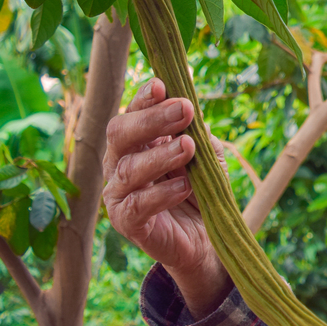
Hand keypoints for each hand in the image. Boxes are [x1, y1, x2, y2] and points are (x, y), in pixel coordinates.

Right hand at [103, 79, 231, 315]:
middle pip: (120, 133)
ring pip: (128, 169)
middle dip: (153, 118)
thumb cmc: (202, 192)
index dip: (145, 98)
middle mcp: (121, 164)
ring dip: (161, 155)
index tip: (164, 85)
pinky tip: (184, 185)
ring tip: (188, 147)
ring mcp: (120, 194)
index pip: (132, 113)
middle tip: (184, 110)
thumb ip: (200, 138)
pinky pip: (137, 205)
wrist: (205, 240)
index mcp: (138, 143)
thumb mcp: (207, 159)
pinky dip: (162, 193)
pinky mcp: (127, 223)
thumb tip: (194, 116)